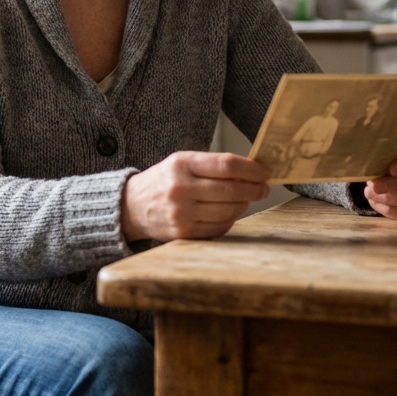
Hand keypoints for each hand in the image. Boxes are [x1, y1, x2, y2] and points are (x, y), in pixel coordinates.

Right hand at [121, 151, 271, 241]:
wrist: (131, 206)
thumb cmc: (163, 181)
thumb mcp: (181, 162)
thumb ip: (212, 165)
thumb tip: (251, 172)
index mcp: (182, 164)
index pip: (226, 165)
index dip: (252, 169)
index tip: (265, 171)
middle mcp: (181, 189)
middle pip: (231, 190)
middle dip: (255, 189)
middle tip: (264, 188)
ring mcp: (182, 213)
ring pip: (228, 211)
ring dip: (243, 205)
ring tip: (244, 199)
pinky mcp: (184, 233)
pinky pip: (219, 228)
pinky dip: (230, 220)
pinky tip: (229, 212)